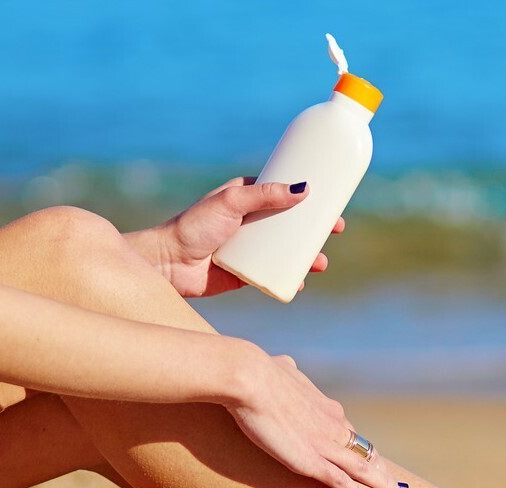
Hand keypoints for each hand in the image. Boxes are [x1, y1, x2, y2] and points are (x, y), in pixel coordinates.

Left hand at [128, 177, 346, 296]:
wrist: (168, 264)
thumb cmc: (194, 226)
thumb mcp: (231, 202)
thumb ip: (264, 194)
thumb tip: (304, 189)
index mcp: (247, 199)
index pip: (284, 193)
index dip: (308, 197)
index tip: (330, 200)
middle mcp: (251, 222)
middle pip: (292, 222)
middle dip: (317, 227)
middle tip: (336, 229)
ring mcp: (250, 248)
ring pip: (288, 250)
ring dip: (309, 255)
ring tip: (320, 262)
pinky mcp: (247, 272)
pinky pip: (275, 274)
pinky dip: (291, 276)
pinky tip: (302, 280)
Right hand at [227, 351, 405, 487]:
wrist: (250, 378)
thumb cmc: (259, 372)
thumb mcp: (281, 368)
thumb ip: (287, 371)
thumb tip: (284, 364)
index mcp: (325, 406)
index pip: (349, 431)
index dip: (358, 446)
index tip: (368, 456)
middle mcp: (333, 425)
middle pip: (364, 450)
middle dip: (380, 467)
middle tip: (395, 480)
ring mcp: (325, 444)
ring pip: (363, 467)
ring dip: (382, 481)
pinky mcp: (310, 461)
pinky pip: (342, 480)